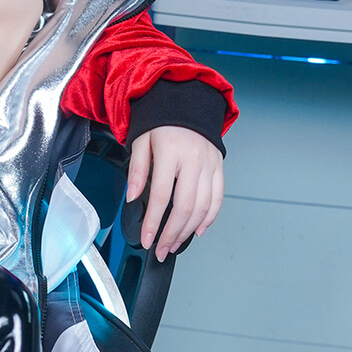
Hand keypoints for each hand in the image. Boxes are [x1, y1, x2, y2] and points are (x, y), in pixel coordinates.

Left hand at [126, 126, 223, 260]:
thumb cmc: (161, 122)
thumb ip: (137, 171)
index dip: (154, 221)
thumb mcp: (141, 141)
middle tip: (161, 249)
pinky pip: (218, 198)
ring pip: (203, 206)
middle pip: (185, 206)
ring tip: (174, 243)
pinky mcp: (218, 168)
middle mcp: (193, 160)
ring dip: (189, 230)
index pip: (161, 195)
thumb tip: (132, 198)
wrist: (187, 103)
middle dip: (171, 233)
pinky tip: (198, 230)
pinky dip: (209, 218)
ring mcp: (209, 165)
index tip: (147, 239)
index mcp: (171, 152)